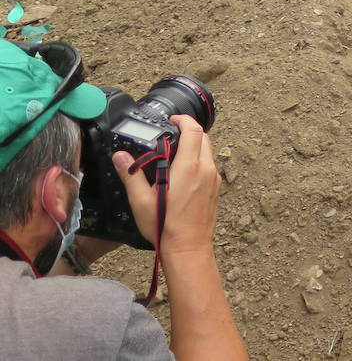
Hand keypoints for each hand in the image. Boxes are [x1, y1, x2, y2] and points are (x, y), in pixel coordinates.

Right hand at [114, 115, 220, 254]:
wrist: (189, 248)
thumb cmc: (165, 227)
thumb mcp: (141, 201)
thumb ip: (131, 175)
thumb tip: (119, 156)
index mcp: (189, 167)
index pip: (194, 130)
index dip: (184, 119)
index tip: (173, 119)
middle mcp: (206, 169)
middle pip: (203, 137)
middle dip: (189, 130)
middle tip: (172, 133)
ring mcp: (214, 179)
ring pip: (208, 150)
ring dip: (195, 145)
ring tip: (174, 153)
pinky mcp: (216, 188)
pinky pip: (210, 165)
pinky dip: (199, 159)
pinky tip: (183, 172)